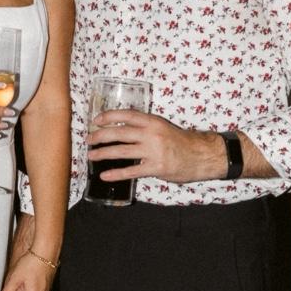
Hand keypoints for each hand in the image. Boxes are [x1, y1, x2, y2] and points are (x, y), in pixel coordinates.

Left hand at [89, 110, 223, 184]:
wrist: (201, 156)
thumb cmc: (181, 142)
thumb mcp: (163, 128)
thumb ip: (145, 128)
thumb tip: (123, 130)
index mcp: (153, 122)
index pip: (126, 115)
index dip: (109, 116)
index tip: (96, 120)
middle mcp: (151, 134)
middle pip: (119, 132)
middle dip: (100, 136)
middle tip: (89, 140)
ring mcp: (153, 151)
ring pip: (121, 151)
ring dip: (103, 153)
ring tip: (91, 156)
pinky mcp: (156, 167)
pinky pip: (131, 170)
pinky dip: (116, 173)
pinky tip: (105, 175)